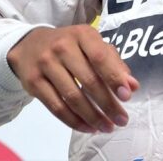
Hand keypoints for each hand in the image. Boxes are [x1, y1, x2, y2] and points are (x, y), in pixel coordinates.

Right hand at [7, 25, 138, 133]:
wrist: (29, 45)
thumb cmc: (71, 45)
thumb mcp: (92, 44)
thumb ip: (114, 63)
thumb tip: (133, 86)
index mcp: (83, 35)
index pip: (100, 58)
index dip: (114, 78)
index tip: (127, 96)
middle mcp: (63, 48)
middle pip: (88, 81)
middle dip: (107, 104)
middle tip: (121, 120)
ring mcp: (45, 65)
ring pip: (72, 97)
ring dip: (92, 116)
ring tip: (107, 127)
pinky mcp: (33, 83)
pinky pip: (55, 107)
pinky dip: (73, 121)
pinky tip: (88, 127)